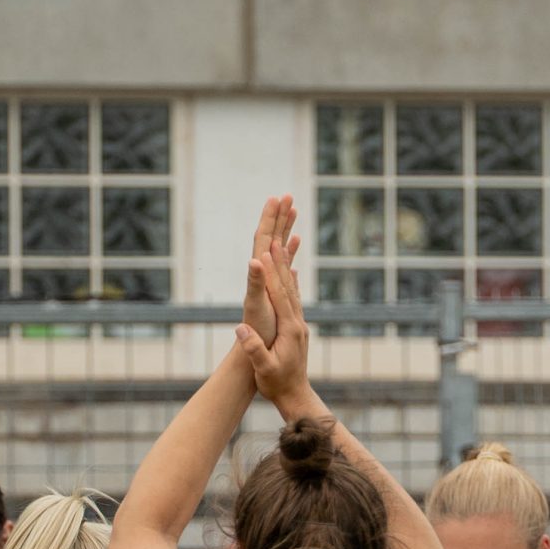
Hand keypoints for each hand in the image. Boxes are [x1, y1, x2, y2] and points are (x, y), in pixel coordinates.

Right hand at [233, 239, 310, 406]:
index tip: (264, 253)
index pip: (279, 296)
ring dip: (286, 267)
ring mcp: (299, 325)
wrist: (296, 396)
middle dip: (280, 261)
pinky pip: (294, 299)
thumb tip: (241, 328)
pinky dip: (291, 282)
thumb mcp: (264, 369)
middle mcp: (298, 323)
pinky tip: (292, 271)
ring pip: (292, 290)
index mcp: (289, 330)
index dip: (271, 274)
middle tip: (274, 238)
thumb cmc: (277, 385)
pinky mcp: (297, 328)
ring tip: (282, 245)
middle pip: (289, 286)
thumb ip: (254, 349)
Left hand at [240, 197, 300, 345]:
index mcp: (259, 274)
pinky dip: (289, 250)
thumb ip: (254, 284)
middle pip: (269, 238)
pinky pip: (284, 263)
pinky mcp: (275, 290)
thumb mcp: (255, 307)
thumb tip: (254, 259)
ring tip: (292, 209)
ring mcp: (268, 280)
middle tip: (286, 195)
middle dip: (278, 216)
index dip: (270, 219)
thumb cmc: (257, 333)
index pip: (263, 239)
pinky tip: (295, 242)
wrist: (254, 353)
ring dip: (284, 228)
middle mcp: (262, 274)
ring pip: (277, 247)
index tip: (277, 198)